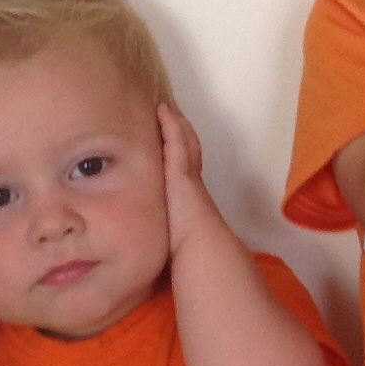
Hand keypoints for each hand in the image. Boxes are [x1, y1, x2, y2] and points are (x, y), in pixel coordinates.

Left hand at [157, 101, 229, 257]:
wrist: (201, 252)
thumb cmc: (191, 253)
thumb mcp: (178, 242)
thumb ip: (173, 241)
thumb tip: (163, 258)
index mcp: (191, 200)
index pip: (185, 170)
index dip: (181, 153)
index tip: (173, 141)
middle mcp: (192, 184)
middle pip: (188, 150)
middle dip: (180, 132)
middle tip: (171, 114)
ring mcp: (188, 176)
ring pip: (184, 142)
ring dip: (176, 123)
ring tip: (166, 107)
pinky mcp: (181, 172)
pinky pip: (176, 142)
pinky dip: (171, 125)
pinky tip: (164, 111)